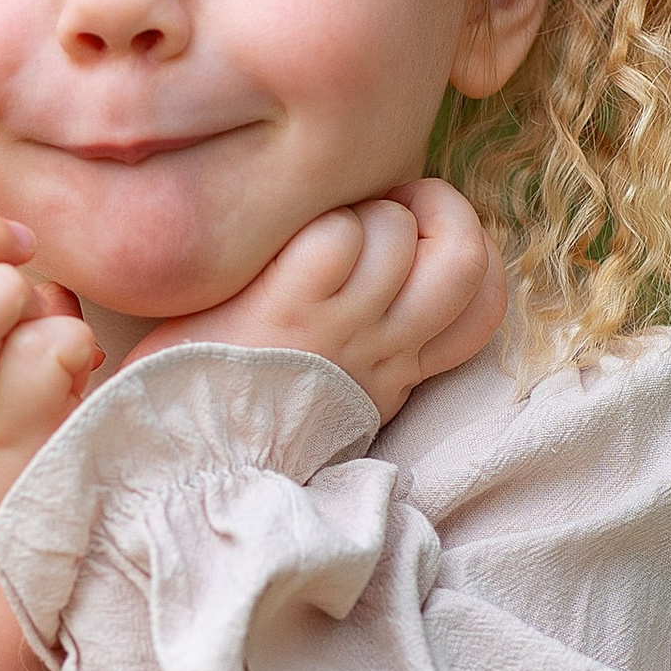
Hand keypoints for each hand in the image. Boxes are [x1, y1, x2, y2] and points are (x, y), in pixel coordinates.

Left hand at [128, 177, 504, 421]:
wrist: (186, 469)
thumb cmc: (238, 413)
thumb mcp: (325, 394)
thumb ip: (361, 342)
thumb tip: (378, 275)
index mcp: (395, 370)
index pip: (484, 309)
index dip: (477, 254)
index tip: (424, 238)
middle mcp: (381, 349)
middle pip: (467, 261)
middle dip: (441, 207)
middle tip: (393, 202)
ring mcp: (339, 329)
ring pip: (397, 233)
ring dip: (361, 211)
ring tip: (320, 230)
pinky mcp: (289, 311)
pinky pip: (334, 237)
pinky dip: (315, 226)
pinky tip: (280, 248)